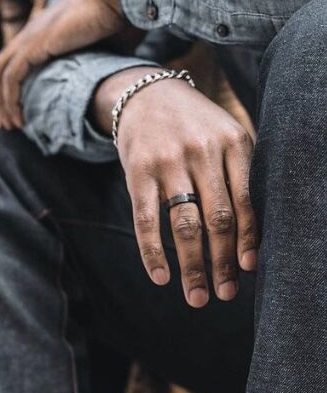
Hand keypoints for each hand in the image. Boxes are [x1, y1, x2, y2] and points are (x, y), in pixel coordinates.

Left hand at [0, 0, 127, 128]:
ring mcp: (30, 37)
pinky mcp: (34, 45)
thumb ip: (95, 64)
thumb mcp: (103, 48)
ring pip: (3, 75)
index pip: (16, 61)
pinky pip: (12, 77)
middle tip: (7, 124)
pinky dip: (11, 99)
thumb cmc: (119, 18)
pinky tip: (19, 118)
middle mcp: (32, 32)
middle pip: (2, 69)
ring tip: (12, 127)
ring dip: (4, 103)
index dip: (13, 86)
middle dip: (2, 99)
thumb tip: (108, 85)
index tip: (19, 111)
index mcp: (43, 31)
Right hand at [97, 69, 256, 306]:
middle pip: (217, 219)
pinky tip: (161, 277)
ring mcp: (168, 164)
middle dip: (222, 262)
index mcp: (233, 144)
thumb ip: (243, 174)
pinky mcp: (138, 173)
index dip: (248, 239)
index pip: (246, 201)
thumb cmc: (196, 127)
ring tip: (198, 297)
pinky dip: (153, 253)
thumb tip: (255, 237)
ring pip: (185, 225)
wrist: (148, 96)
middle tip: (225, 294)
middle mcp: (202, 153)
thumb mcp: (227, 137)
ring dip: (192, 266)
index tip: (249, 270)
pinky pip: (146, 221)